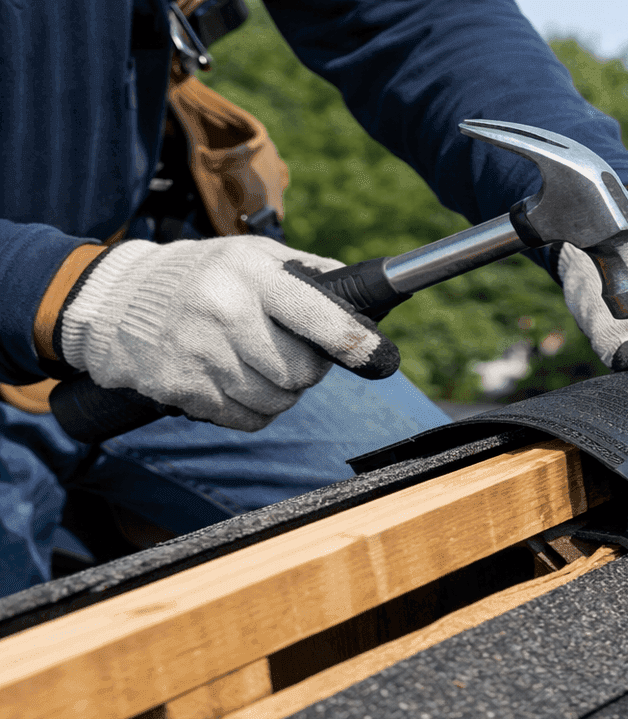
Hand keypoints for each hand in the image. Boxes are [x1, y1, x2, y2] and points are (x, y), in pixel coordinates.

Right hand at [57, 236, 398, 430]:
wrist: (117, 302)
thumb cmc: (203, 277)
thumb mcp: (252, 257)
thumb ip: (309, 275)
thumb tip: (366, 297)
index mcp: (250, 275)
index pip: (314, 315)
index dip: (352, 341)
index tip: (376, 355)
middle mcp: (224, 313)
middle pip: (301, 372)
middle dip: (305, 369)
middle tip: (286, 350)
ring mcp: (200, 354)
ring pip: (278, 401)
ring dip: (278, 391)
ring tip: (254, 362)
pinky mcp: (183, 388)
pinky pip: (248, 419)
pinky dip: (251, 408)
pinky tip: (232, 379)